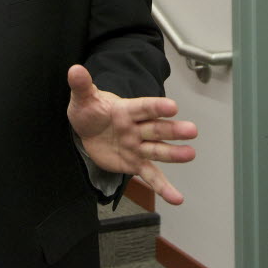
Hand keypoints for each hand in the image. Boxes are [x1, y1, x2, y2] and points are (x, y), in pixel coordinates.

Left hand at [66, 64, 196, 204]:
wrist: (87, 130)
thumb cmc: (90, 111)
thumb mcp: (83, 98)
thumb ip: (81, 85)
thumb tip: (75, 70)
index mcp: (126, 109)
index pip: (143, 107)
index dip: (157, 106)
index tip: (173, 107)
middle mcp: (136, 128)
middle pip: (156, 128)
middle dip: (174, 130)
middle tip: (192, 130)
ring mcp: (138, 146)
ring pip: (158, 150)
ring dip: (174, 154)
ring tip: (190, 155)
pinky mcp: (135, 163)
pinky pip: (151, 175)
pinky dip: (164, 188)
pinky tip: (176, 198)